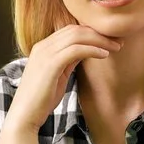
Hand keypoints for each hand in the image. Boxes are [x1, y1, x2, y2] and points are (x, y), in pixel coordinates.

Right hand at [5, 24, 121, 130]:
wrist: (25, 114)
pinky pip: (75, 49)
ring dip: (100, 40)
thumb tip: (86, 51)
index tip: (110, 40)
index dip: (92, 32)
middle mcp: (43, 46)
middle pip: (75, 29)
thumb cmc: (42, 98)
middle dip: (99, 34)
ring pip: (77, 36)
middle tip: (118, 42)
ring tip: (115, 47)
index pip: (70, 30)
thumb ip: (69, 60)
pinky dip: (92, 49)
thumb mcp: (58, 74)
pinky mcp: (50, 64)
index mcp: (44, 47)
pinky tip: (104, 54)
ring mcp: (45, 54)